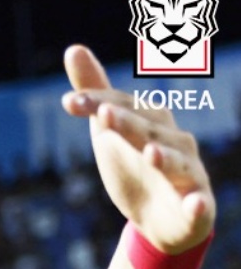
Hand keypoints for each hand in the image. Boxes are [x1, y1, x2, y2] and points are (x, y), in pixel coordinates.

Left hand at [61, 45, 214, 253]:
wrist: (160, 220)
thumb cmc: (136, 166)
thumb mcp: (109, 130)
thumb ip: (96, 92)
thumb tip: (73, 49)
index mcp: (152, 124)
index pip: (124, 109)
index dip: (98, 104)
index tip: (70, 102)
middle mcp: (174, 144)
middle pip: (149, 132)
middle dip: (129, 125)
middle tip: (105, 116)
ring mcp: (187, 175)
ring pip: (177, 164)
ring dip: (165, 158)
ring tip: (150, 154)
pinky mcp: (197, 207)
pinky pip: (199, 205)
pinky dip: (198, 204)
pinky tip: (195, 204)